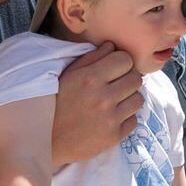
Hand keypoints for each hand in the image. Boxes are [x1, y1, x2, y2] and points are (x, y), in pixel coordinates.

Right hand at [52, 42, 143, 165]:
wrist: (47, 139)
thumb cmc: (57, 102)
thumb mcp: (69, 74)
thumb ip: (92, 57)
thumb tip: (112, 46)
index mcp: (91, 78)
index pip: (125, 59)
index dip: (121, 62)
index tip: (115, 67)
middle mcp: (104, 98)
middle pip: (136, 78)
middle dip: (128, 78)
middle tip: (117, 83)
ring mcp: (111, 119)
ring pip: (138, 99)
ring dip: (129, 97)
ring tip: (116, 100)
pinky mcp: (114, 137)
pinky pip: (134, 120)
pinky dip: (126, 117)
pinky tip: (112, 116)